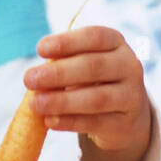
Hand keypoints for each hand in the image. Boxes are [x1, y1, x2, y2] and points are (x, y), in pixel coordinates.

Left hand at [25, 26, 151, 160]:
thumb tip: (36, 75)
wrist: (125, 113)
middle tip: (29, 79)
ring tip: (35, 103)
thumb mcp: (83, 63)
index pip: (95, 37)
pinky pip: (96, 123)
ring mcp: (131, 95)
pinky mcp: (125, 123)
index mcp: (116, 43)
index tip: (40, 49)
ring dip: (62, 101)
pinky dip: (70, 122)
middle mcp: (129, 66)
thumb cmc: (94, 80)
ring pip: (97, 98)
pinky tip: (50, 121)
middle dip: (58, 73)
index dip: (67, 42)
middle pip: (94, 67)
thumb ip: (64, 64)